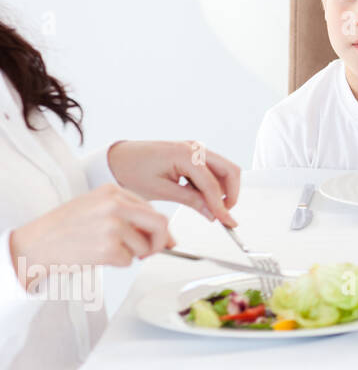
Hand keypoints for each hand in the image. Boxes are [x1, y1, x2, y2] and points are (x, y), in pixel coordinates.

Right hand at [9, 184, 174, 284]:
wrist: (36, 244)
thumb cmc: (65, 227)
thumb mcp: (98, 209)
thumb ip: (131, 216)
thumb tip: (169, 238)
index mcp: (113, 191)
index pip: (152, 209)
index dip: (158, 229)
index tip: (158, 239)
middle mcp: (115, 205)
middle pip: (160, 224)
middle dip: (159, 242)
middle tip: (149, 251)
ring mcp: (112, 226)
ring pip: (144, 246)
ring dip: (131, 255)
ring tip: (107, 250)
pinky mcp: (108, 247)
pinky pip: (128, 261)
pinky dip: (117, 263)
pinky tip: (98, 256)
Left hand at [106, 140, 240, 225]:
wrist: (115, 160)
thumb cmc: (131, 170)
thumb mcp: (160, 190)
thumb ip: (191, 201)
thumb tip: (212, 213)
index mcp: (185, 154)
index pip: (213, 184)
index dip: (221, 206)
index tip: (226, 221)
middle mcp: (194, 148)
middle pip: (229, 170)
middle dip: (231, 193)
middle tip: (224, 213)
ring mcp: (194, 149)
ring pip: (223, 170)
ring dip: (222, 189)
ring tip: (206, 206)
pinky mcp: (192, 154)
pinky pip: (212, 170)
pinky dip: (211, 185)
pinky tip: (197, 196)